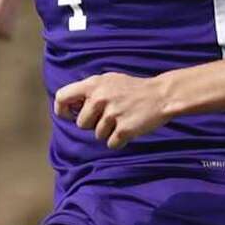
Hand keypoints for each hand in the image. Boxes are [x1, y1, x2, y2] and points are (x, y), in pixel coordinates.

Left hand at [53, 71, 173, 147]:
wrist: (162, 95)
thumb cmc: (133, 89)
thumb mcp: (108, 81)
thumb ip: (89, 90)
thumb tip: (69, 106)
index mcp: (93, 84)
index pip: (62, 98)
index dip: (63, 111)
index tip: (72, 116)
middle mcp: (100, 98)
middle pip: (82, 124)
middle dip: (93, 125)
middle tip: (110, 116)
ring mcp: (112, 114)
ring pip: (97, 135)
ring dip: (108, 132)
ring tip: (122, 119)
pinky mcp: (124, 129)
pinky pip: (111, 144)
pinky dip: (119, 141)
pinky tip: (129, 129)